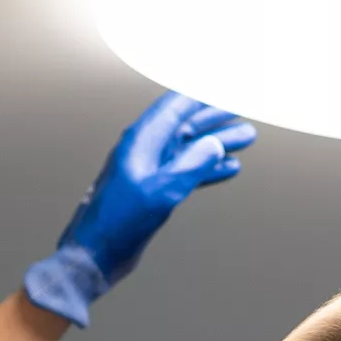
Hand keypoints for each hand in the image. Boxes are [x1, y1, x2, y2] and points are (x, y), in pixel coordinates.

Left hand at [23, 92, 258, 326]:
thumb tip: (214, 144)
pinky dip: (207, 168)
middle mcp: (146, 149)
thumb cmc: (118, 223)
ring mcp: (150, 170)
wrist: (94, 255)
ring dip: (217, 142)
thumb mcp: (160, 192)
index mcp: (142, 141)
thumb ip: (190, 166)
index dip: (204, 93)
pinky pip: (186, 171)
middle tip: (245, 108)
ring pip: (190, 148)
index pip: (178, 104)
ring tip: (246, 137)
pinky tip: (228, 168)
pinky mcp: (153, 190)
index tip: (229, 85)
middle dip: (217, 115)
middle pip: (187, 122)